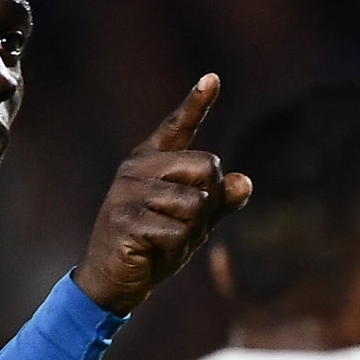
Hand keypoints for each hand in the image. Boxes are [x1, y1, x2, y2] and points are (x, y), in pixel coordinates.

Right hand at [73, 73, 251, 313]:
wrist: (113, 282)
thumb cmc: (153, 247)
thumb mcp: (192, 222)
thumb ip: (218, 201)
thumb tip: (245, 181)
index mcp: (152, 160)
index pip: (178, 126)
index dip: (197, 102)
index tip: (214, 77)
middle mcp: (138, 168)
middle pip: (209, 166)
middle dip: (209, 202)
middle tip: (182, 223)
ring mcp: (128, 192)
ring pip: (196, 203)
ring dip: (191, 231)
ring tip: (165, 239)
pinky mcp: (126, 219)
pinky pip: (178, 230)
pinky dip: (176, 247)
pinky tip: (153, 250)